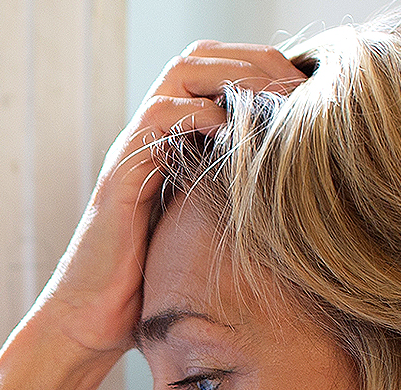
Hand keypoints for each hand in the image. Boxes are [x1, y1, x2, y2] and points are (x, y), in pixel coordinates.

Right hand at [31, 42, 306, 354]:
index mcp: (176, 142)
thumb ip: (240, 204)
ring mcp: (137, 150)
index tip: (306, 86)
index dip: (261, 65)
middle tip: (295, 84)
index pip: (217, 71)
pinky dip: (196, 112)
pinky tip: (229, 130)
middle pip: (200, 58)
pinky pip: (157, 118)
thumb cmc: (153, 286)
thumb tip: (305, 204)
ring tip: (272, 97)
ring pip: (179, 74)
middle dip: (253, 60)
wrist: (94, 319)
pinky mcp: (123, 173)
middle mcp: (154, 136)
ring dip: (232, 75)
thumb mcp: (211, 233)